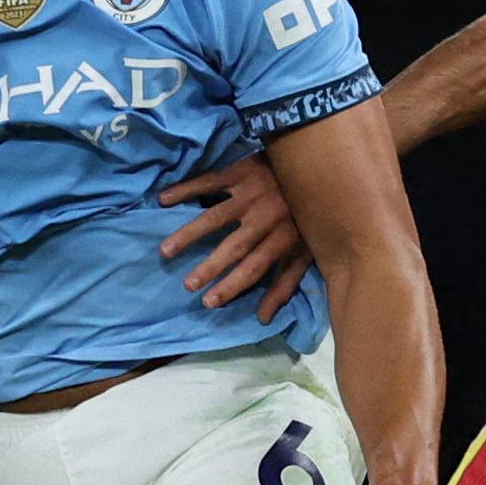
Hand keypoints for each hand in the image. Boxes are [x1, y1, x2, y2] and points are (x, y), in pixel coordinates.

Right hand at [158, 156, 308, 322]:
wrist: (321, 166)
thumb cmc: (308, 215)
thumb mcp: (306, 251)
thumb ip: (285, 284)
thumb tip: (263, 318)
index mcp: (284, 238)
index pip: (255, 267)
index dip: (232, 285)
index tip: (208, 302)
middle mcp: (267, 217)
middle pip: (235, 246)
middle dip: (211, 267)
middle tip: (187, 284)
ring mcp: (252, 193)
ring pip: (216, 216)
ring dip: (190, 233)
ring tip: (166, 250)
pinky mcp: (242, 169)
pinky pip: (209, 180)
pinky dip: (186, 189)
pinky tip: (164, 200)